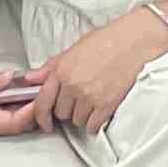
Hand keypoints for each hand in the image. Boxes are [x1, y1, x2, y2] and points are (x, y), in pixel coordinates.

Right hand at [0, 69, 49, 152]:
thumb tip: (11, 76)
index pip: (22, 120)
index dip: (38, 106)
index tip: (47, 87)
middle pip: (25, 122)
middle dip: (39, 103)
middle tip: (48, 80)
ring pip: (17, 119)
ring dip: (28, 102)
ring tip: (38, 81)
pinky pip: (5, 115)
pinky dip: (15, 103)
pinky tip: (19, 88)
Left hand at [35, 12, 167, 133]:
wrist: (135, 41)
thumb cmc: (107, 40)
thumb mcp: (74, 49)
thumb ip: (51, 66)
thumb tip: (32, 78)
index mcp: (62, 70)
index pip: (42, 102)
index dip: (41, 116)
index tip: (45, 122)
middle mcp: (72, 85)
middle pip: (61, 113)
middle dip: (67, 110)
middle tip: (78, 100)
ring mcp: (89, 96)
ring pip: (77, 121)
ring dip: (82, 116)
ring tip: (92, 101)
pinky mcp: (106, 105)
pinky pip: (92, 126)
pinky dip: (95, 122)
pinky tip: (100, 111)